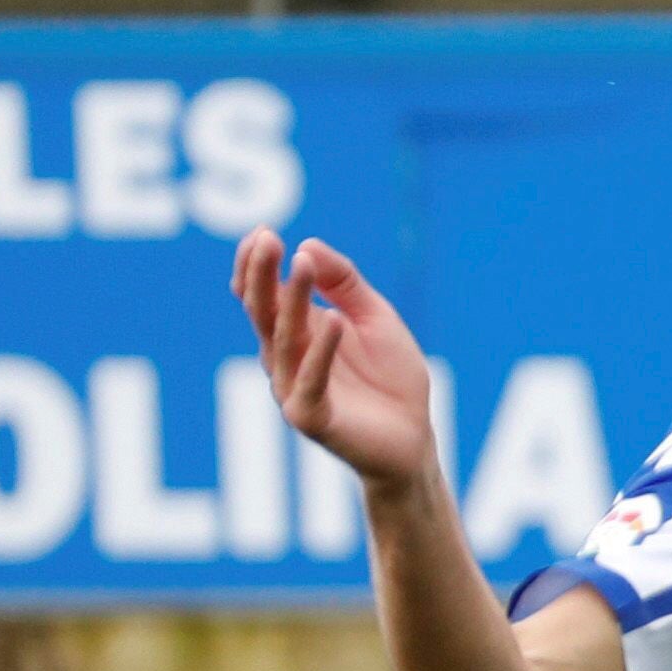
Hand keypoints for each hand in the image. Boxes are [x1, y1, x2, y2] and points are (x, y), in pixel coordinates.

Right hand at [232, 229, 437, 488]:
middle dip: (262, 274)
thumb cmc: (390, 377)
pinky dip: (322, 351)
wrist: (413, 438)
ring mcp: (294, 388)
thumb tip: (309, 245)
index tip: (263, 231)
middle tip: (266, 239)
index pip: (263, 295)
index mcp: (296, 332)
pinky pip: (311, 381)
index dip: (258, 265)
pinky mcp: (311, 417)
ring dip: (292, 299)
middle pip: (264, 311)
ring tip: (302, 263)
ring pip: (285, 339)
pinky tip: (332, 319)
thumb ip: (346, 284)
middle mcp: (286, 358)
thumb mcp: (375, 318)